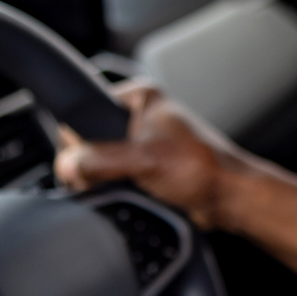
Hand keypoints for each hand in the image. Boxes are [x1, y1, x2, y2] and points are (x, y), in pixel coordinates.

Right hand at [54, 81, 236, 227]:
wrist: (229, 198)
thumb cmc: (202, 168)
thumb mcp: (144, 159)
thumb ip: (100, 160)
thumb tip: (67, 164)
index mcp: (140, 98)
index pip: (85, 112)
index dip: (77, 141)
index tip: (79, 163)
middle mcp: (140, 116)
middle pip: (90, 140)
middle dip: (92, 164)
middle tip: (108, 179)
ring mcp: (143, 142)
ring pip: (101, 162)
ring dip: (106, 178)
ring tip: (127, 186)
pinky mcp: (146, 166)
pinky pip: (115, 176)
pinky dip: (116, 187)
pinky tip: (130, 194)